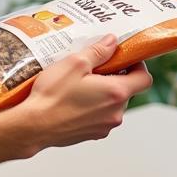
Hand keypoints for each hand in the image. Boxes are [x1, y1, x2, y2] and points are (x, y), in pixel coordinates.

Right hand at [14, 35, 152, 152]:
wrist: (32, 126)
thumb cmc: (52, 96)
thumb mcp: (75, 63)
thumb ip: (99, 51)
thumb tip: (112, 42)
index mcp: (116, 93)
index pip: (144, 79)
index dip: (138, 66)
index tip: (124, 58)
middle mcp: (115, 113)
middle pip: (128, 91)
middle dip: (116, 77)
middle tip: (96, 67)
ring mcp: (104, 126)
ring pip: (113, 104)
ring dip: (103, 93)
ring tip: (80, 83)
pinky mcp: (92, 135)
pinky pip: (100, 116)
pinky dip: (93, 106)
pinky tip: (74, 99)